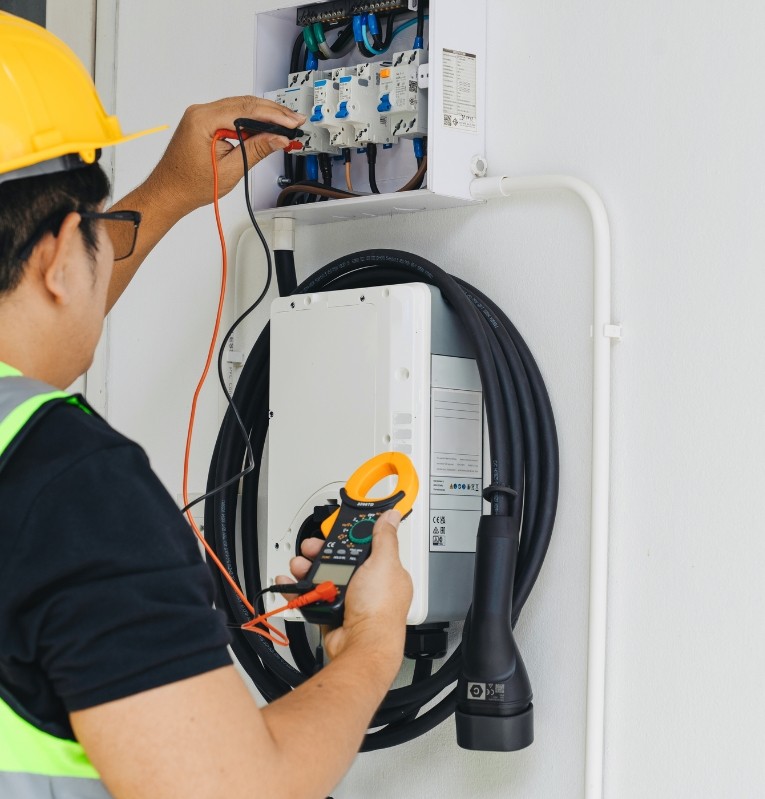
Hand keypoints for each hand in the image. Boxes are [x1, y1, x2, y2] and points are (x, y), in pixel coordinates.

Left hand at [142, 95, 304, 217]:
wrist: (169, 192)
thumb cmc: (189, 185)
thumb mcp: (230, 170)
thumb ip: (255, 150)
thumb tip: (277, 139)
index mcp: (203, 120)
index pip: (246, 110)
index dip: (273, 115)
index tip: (291, 122)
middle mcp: (200, 112)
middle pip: (244, 104)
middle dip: (272, 113)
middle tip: (294, 121)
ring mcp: (202, 116)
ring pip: (239, 107)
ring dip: (263, 116)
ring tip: (284, 126)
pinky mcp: (205, 123)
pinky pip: (232, 115)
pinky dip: (250, 122)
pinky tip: (265, 129)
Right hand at [279, 510, 412, 666]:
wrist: (361, 645)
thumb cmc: (379, 609)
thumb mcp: (384, 563)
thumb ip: (385, 538)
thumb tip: (392, 517)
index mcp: (384, 571)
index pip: (366, 546)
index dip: (349, 537)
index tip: (335, 532)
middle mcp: (367, 586)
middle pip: (339, 560)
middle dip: (320, 552)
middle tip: (310, 548)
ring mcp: (348, 599)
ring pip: (322, 577)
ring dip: (306, 569)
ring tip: (298, 566)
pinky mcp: (331, 612)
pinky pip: (311, 597)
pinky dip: (298, 590)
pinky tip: (290, 582)